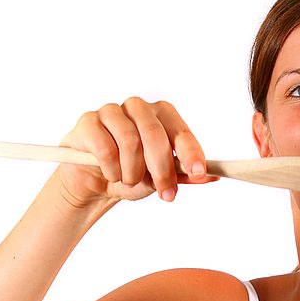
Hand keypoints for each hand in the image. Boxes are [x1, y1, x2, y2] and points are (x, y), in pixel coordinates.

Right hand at [57, 97, 218, 207]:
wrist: (94, 182)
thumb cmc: (131, 174)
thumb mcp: (160, 179)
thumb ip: (183, 175)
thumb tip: (211, 176)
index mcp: (162, 115)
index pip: (180, 132)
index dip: (191, 152)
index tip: (199, 172)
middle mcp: (138, 107)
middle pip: (155, 136)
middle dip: (162, 169)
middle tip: (165, 193)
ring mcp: (112, 111)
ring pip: (130, 141)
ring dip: (133, 172)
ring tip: (130, 181)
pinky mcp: (88, 121)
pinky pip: (105, 148)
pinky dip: (111, 170)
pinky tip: (110, 175)